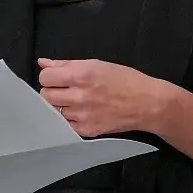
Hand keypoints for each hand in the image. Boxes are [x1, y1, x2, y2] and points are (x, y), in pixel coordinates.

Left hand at [37, 59, 169, 137]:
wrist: (148, 103)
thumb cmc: (127, 81)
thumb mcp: (98, 64)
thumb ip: (67, 64)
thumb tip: (43, 62)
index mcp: (82, 74)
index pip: (46, 77)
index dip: (50, 76)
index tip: (57, 77)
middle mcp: (81, 95)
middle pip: (45, 95)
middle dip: (53, 91)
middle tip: (65, 90)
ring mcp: (83, 115)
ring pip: (53, 111)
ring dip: (60, 106)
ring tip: (76, 101)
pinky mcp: (87, 130)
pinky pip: (65, 125)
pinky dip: (69, 119)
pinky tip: (82, 113)